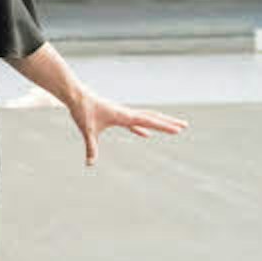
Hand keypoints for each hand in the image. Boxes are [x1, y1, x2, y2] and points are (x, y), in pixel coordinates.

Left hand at [67, 90, 187, 165]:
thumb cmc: (83, 111)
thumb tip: (90, 163)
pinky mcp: (118, 116)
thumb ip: (91, 148)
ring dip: (159, 122)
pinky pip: (134, 123)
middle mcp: (127, 113)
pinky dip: (142, 128)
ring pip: (146, 118)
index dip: (163, 126)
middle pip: (152, 117)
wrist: (76, 96)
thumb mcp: (87, 131)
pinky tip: (146, 135)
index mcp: (124, 116)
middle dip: (168, 122)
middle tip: (185, 125)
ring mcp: (123, 114)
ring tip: (172, 127)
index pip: (148, 121)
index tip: (177, 129)